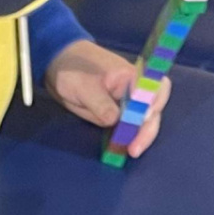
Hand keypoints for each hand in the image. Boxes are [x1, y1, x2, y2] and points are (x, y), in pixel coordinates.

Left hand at [46, 36, 169, 156]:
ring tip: (131, 150)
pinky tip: (123, 147)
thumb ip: (101, 104)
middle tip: (135, 149)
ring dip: (140, 136)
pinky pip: (129, 124)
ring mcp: (128, 100)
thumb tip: (116, 121)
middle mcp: (135, 88)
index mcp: (132, 76)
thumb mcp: (84, 88)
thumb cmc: (73, 69)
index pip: (154, 90)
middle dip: (147, 130)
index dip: (154, 105)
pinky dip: (129, 136)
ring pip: (143, 120)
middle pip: (153, 109)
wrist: (59, 64)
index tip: (145, 118)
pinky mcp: (119, 110)